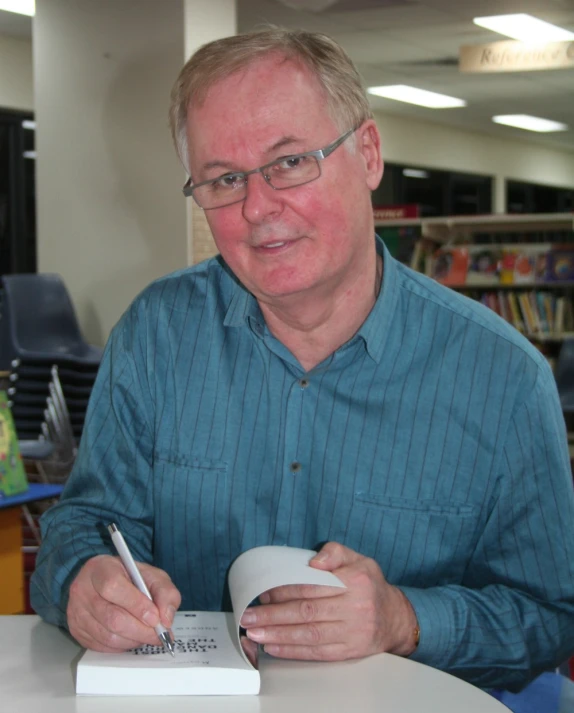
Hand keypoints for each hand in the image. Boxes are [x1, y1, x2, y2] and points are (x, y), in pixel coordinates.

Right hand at [67, 554, 180, 652]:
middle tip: (159, 634)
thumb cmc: (128, 577)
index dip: (137, 605)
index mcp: (101, 568)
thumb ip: (165, 592)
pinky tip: (132, 637)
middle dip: (141, 630)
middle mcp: (83, 590)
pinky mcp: (77, 631)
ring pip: (108, 636)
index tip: (156, 618)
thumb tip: (166, 619)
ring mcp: (77, 612)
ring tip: (147, 635)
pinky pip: (102, 647)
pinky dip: (122, 646)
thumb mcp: (151, 575)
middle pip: (112, 617)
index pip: (114, 587)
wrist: (103, 581)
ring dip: (134, 640)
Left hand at [240, 542, 417, 660]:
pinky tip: (275, 647)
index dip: (284, 591)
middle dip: (273, 615)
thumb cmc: (369, 584)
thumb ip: (334, 552)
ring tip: (255, 633)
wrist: (395, 617)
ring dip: (278, 635)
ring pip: (310, 634)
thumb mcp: (358, 558)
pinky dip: (294, 651)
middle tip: (249, 616)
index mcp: (354, 580)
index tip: (262, 593)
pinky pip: (318, 652)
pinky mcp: (351, 651)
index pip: (311, 587)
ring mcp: (353, 632)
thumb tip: (313, 561)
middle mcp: (355, 607)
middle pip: (307, 611)